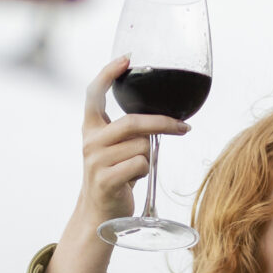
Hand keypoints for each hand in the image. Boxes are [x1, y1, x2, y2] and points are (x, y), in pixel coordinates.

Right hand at [42, 57, 189, 272]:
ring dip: (149, 157)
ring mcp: (95, 161)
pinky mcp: (105, 179)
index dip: (108, 73)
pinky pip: (141, 164)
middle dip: (162, 124)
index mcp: (91, 128)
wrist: (99, 213)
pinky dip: (145, 172)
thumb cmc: (114, 176)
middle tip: (183, 128)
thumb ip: (129, 130)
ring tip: (135, 169)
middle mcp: (90, 141)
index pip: (93, 94)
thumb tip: (165, 116)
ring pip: (142, 146)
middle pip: (133, 121)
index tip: (126, 59)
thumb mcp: (115, 148)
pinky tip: (132, 180)